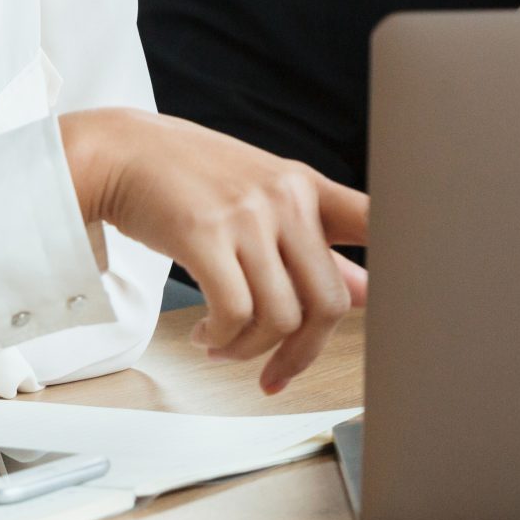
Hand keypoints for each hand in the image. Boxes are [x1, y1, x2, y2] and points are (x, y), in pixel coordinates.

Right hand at [58, 109, 365, 394]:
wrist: (122, 151)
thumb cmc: (192, 177)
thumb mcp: (262, 198)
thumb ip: (314, 244)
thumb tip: (365, 290)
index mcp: (307, 187)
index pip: (376, 221)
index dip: (398, 268)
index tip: (392, 312)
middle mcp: (285, 198)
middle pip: (328, 301)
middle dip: (302, 353)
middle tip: (276, 368)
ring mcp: (247, 214)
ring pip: (279, 317)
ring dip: (249, 350)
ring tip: (225, 344)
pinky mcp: (205, 234)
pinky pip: (234, 313)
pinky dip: (222, 339)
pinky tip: (206, 335)